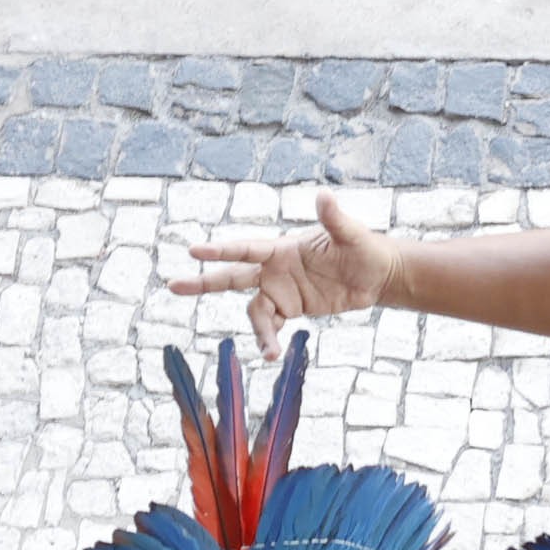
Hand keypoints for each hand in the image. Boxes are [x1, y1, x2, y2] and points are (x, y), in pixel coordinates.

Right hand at [171, 190, 402, 356]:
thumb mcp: (350, 234)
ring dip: (257, 330)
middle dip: (204, 281)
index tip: (194, 252)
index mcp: (282, 248)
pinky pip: (273, 325)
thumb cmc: (362, 248)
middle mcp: (275, 269)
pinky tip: (273, 354)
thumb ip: (333, 218)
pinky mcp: (292, 308)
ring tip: (268, 350)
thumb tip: (324, 195)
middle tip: (173, 285)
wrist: (376, 275)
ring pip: (254, 310)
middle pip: (233, 275)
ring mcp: (281, 290)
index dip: (221, 250)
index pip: (245, 248)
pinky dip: (269, 339)